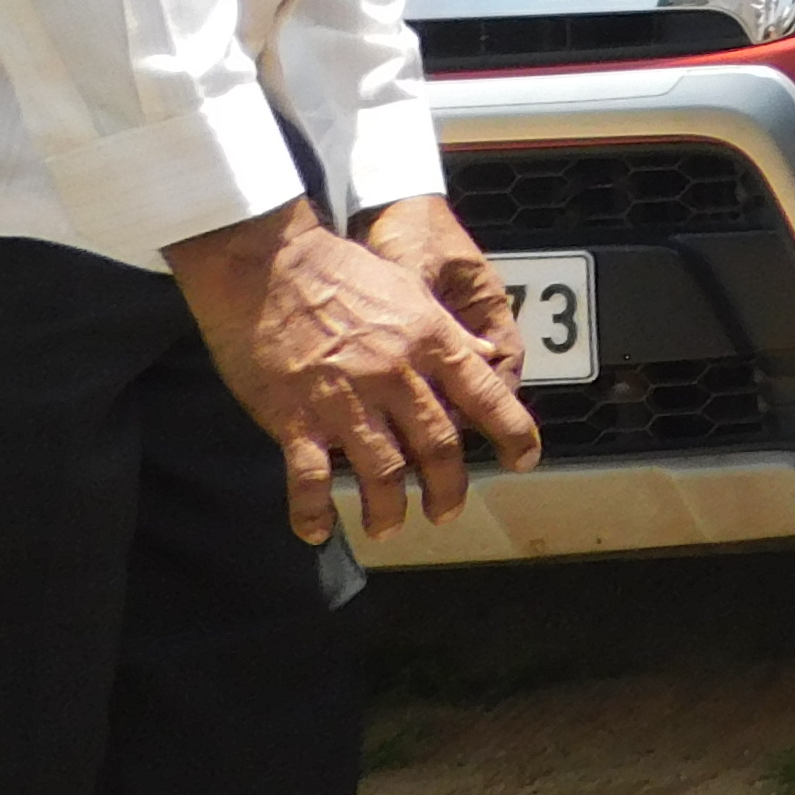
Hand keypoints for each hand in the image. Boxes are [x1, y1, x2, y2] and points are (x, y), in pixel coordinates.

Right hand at [163, 196, 544, 542]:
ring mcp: (345, 400)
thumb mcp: (412, 290)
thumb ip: (449, 331)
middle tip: (447, 512)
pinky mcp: (295, 417)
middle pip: (438, 447)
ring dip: (388, 509)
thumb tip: (488, 356)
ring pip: (382, 471)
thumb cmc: (340, 272)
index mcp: (430, 341)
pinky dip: (315, 511)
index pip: (486, 395)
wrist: (268, 265)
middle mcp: (397, 375)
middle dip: (448, 489)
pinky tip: (318, 530)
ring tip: (388, 526)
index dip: (513, 433)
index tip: (526, 461)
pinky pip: (311, 478)